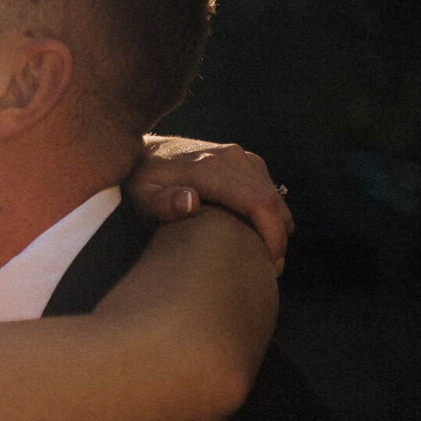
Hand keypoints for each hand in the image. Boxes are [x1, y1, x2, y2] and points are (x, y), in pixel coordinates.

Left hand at [127, 136, 292, 273]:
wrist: (144, 152)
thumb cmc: (142, 182)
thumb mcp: (142, 197)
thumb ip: (162, 203)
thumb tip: (191, 203)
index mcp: (210, 169)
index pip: (259, 202)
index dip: (273, 235)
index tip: (271, 263)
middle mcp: (229, 157)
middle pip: (272, 200)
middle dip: (278, 236)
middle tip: (270, 268)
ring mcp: (238, 155)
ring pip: (273, 194)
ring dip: (277, 224)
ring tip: (264, 255)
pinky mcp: (241, 159)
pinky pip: (266, 186)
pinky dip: (269, 211)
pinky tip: (257, 232)